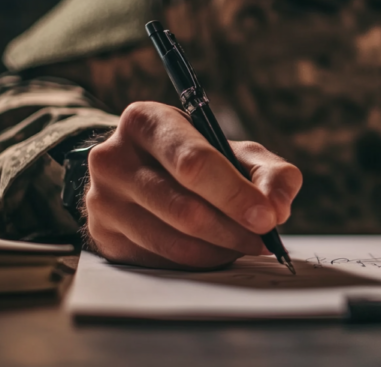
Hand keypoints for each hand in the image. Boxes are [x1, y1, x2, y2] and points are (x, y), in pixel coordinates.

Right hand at [84, 102, 301, 269]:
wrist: (140, 172)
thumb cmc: (196, 157)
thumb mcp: (236, 152)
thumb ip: (270, 173)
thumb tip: (278, 208)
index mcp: (146, 121)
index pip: (193, 163)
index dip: (235, 194)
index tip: (268, 218)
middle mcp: (114, 158)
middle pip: (184, 208)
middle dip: (234, 228)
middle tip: (265, 239)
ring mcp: (102, 200)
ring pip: (175, 240)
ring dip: (221, 249)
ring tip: (245, 242)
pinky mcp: (103, 236)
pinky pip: (163, 260)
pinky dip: (200, 260)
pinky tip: (216, 249)